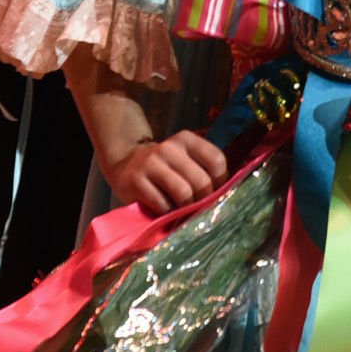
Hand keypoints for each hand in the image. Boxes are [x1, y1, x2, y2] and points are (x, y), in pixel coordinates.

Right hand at [103, 129, 228, 213]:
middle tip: (198, 206)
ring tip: (183, 210)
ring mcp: (151, 163)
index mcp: (187, 139)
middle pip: (201, 180)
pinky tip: (165, 209)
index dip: (221, 181)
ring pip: (183, 193)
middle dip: (203, 199)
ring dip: (186, 208)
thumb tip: (225, 194)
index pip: (216, 160)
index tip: (215, 192)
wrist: (126, 163)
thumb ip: (203, 169)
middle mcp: (170, 147)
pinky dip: (168, 212)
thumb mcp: (184, 158)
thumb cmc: (165, 167)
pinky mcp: (136, 181)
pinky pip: (162, 204)